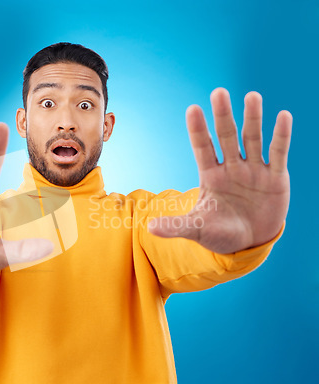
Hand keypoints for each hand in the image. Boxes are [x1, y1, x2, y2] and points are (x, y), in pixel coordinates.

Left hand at [148, 88, 291, 253]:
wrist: (248, 243)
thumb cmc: (219, 233)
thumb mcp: (197, 229)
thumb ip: (176, 226)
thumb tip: (149, 228)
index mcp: (210, 176)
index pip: (202, 148)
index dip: (198, 129)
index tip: (192, 108)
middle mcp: (231, 168)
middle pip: (226, 137)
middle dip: (222, 116)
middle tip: (218, 92)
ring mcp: (253, 170)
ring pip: (253, 139)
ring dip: (253, 119)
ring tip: (251, 96)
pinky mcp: (275, 178)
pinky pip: (279, 153)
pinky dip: (281, 136)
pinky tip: (283, 116)